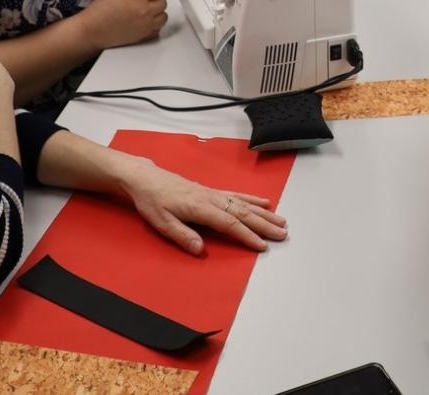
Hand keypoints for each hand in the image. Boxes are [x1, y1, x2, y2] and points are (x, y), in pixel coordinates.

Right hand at [81, 0, 167, 51]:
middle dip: (154, 0)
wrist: (92, 31)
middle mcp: (144, 11)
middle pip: (163, 2)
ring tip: (144, 12)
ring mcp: (146, 25)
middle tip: (143, 2)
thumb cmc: (99, 11)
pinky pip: (158, 29)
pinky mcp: (144, 37)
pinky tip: (143, 22)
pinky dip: (153, 25)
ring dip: (156, 13)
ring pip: (164, 16)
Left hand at [118, 158, 288, 254]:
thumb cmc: (152, 201)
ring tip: (281, 221)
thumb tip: (201, 250)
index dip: (246, 235)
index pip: (229, 223)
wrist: (146, 178)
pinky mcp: (211, 191)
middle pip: (242, 212)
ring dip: (263, 213)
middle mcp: (211, 198)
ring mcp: (213, 193)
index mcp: (200, 207)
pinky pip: (236, 195)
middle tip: (282, 235)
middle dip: (263, 225)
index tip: (262, 246)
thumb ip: (182, 235)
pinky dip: (252, 199)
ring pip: (243, 203)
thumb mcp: (161, 222)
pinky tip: (264, 203)